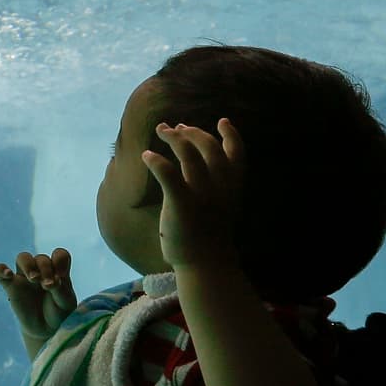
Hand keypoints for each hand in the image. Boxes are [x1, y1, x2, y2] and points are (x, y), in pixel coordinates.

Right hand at [0, 247, 76, 344]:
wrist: (45, 330)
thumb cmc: (58, 313)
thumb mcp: (65, 303)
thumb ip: (60, 290)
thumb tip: (50, 281)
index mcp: (57, 271)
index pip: (59, 254)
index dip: (59, 260)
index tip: (61, 276)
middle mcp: (41, 270)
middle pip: (41, 258)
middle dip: (45, 269)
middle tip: (47, 286)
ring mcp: (24, 277)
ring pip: (23, 257)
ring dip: (29, 266)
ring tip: (33, 279)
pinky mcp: (11, 286)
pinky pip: (0, 272)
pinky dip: (1, 270)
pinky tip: (8, 274)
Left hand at [144, 119, 245, 272]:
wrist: (206, 264)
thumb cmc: (209, 233)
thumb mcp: (223, 205)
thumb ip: (218, 183)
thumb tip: (200, 160)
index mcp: (233, 187)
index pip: (238, 152)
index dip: (231, 134)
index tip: (222, 121)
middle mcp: (220, 187)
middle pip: (208, 147)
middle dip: (192, 132)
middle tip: (177, 127)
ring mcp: (201, 195)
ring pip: (189, 154)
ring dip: (174, 137)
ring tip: (162, 130)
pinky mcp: (181, 205)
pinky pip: (169, 175)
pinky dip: (156, 161)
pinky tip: (147, 155)